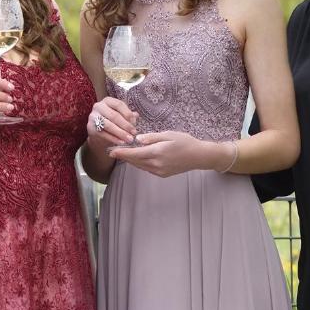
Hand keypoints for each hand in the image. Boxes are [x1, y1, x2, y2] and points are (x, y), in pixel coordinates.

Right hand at [87, 96, 137, 151]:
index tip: (135, 124)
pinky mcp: (90, 127)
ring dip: (120, 133)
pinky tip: (121, 142)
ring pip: (108, 125)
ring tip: (129, 139)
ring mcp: (93, 116)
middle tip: (134, 133)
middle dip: (125, 125)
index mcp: (108, 101)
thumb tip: (136, 115)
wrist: (98, 133)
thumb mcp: (120, 116)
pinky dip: (113, 139)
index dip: (128, 114)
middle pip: (114, 115)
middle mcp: (99, 106)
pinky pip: (103, 134)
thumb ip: (128, 115)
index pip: (119, 104)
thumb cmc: (112, 122)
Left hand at [110, 131, 226, 177]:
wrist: (198, 156)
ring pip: (139, 166)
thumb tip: (138, 139)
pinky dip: (139, 163)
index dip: (121, 153)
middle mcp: (156, 164)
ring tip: (122, 154)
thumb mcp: (168, 134)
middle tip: (112, 152)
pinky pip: (146, 169)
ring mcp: (159, 171)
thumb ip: (151, 137)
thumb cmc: (184, 142)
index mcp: (156, 152)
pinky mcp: (162, 174)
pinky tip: (136, 158)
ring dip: (130, 160)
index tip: (111, 151)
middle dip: (123, 157)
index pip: (134, 153)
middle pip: (135, 161)